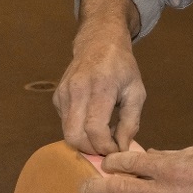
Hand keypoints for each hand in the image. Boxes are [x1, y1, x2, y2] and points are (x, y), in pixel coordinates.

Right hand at [54, 0, 145, 154]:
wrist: (99, 43)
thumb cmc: (122, 68)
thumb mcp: (136, 92)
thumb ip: (131, 122)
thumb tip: (122, 149)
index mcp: (101, 88)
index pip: (95, 129)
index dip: (105, 146)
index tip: (117, 149)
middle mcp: (77, 90)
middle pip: (74, 136)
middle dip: (91, 149)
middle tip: (107, 148)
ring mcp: (63, 93)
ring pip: (67, 133)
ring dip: (84, 142)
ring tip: (102, 135)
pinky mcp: (57, 97)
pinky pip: (65, 123)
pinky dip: (78, 130)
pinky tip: (92, 122)